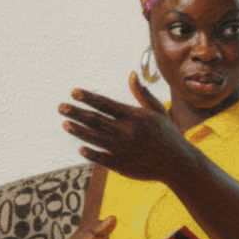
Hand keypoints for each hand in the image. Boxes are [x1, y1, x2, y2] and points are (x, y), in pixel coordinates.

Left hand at [59, 75, 195, 182]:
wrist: (177, 163)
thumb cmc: (166, 133)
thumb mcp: (156, 110)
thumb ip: (141, 93)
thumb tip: (132, 74)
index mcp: (134, 116)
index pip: (106, 104)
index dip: (88, 98)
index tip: (73, 92)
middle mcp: (126, 131)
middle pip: (96, 120)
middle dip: (76, 112)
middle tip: (60, 107)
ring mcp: (123, 148)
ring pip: (95, 138)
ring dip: (78, 130)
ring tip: (65, 123)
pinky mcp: (123, 165)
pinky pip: (102, 158)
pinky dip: (90, 152)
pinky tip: (80, 147)